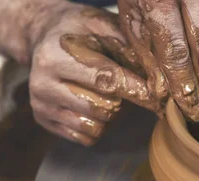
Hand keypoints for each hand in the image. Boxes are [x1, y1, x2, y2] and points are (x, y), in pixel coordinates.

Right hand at [28, 3, 160, 145]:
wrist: (41, 37)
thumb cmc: (78, 30)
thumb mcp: (101, 25)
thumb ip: (127, 47)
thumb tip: (157, 76)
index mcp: (54, 56)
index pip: (104, 79)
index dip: (135, 88)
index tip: (157, 94)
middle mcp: (42, 84)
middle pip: (103, 108)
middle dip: (121, 99)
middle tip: (121, 84)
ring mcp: (41, 106)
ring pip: (95, 127)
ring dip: (109, 114)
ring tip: (103, 92)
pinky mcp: (44, 121)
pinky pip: (85, 138)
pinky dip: (96, 125)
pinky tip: (92, 104)